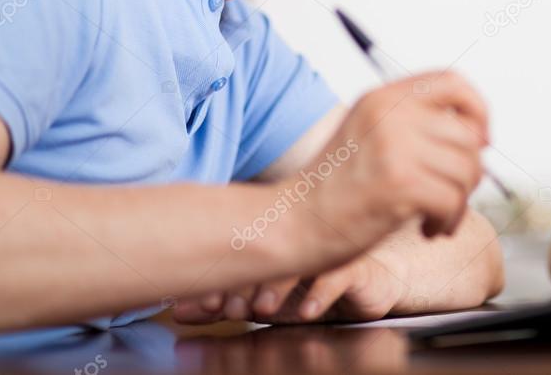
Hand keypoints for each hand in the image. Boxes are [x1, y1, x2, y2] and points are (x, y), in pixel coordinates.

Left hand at [174, 253, 406, 323]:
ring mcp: (329, 252)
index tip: (206, 303)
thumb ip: (225, 303)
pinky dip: (322, 292)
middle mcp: (301, 241)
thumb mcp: (268, 301)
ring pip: (302, 263)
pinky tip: (308, 310)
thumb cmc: (316, 286)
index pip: (244, 251)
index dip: (222, 277)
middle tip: (229, 308)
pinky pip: (341, 275)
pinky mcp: (358, 266)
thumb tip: (178, 310)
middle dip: (246, 283)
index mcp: (276, 241)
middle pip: (270, 254)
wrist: (373, 282)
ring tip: (263, 308)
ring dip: (279, 286)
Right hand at [293, 71, 488, 262]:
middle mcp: (390, 114)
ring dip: (461, 202)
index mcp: (382, 97)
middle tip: (452, 196)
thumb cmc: (333, 188)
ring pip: (467, 169)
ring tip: (439, 217)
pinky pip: (454, 200)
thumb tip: (477, 133)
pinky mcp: (399, 184)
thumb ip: (412, 123)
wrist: (291, 223)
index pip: (453, 81)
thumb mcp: (368, 133)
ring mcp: (394, 147)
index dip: (477, 110)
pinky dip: (449, 221)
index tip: (478, 140)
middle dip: (470, 172)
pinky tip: (429, 230)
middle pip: (468, 134)